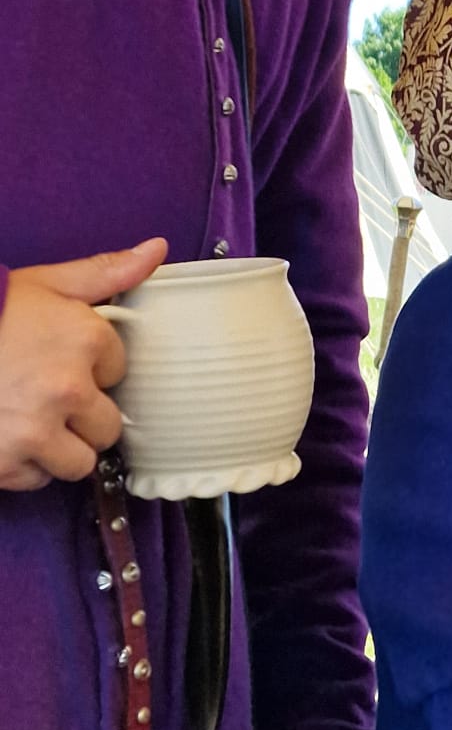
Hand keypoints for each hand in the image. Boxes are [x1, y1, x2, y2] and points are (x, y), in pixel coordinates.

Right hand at [0, 240, 166, 489]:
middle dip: (84, 416)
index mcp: (86, 340)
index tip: (63, 360)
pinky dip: (25, 466)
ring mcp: (36, 431)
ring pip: (80, 462)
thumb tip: (158, 248)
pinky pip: (38, 481)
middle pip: (108, 426)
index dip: (92, 368)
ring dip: (60, 449)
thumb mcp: (46, 283)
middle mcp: (69, 389)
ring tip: (29, 422)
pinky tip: (5, 436)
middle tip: (47, 398)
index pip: (119, 371)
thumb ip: (105, 270)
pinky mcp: (6, 465)